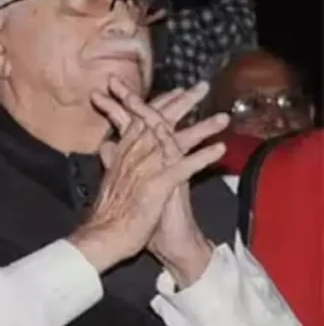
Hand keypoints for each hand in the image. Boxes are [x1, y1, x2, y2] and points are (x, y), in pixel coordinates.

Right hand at [70, 84, 225, 272]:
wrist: (102, 237)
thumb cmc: (106, 213)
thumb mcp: (107, 180)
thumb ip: (110, 161)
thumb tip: (107, 147)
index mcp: (123, 154)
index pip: (141, 120)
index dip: (160, 103)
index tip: (176, 90)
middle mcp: (133, 156)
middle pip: (159, 121)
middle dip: (181, 103)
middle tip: (201, 87)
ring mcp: (145, 170)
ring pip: (174, 140)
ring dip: (201, 127)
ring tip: (223, 117)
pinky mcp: (156, 186)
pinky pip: (183, 167)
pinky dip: (202, 156)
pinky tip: (219, 148)